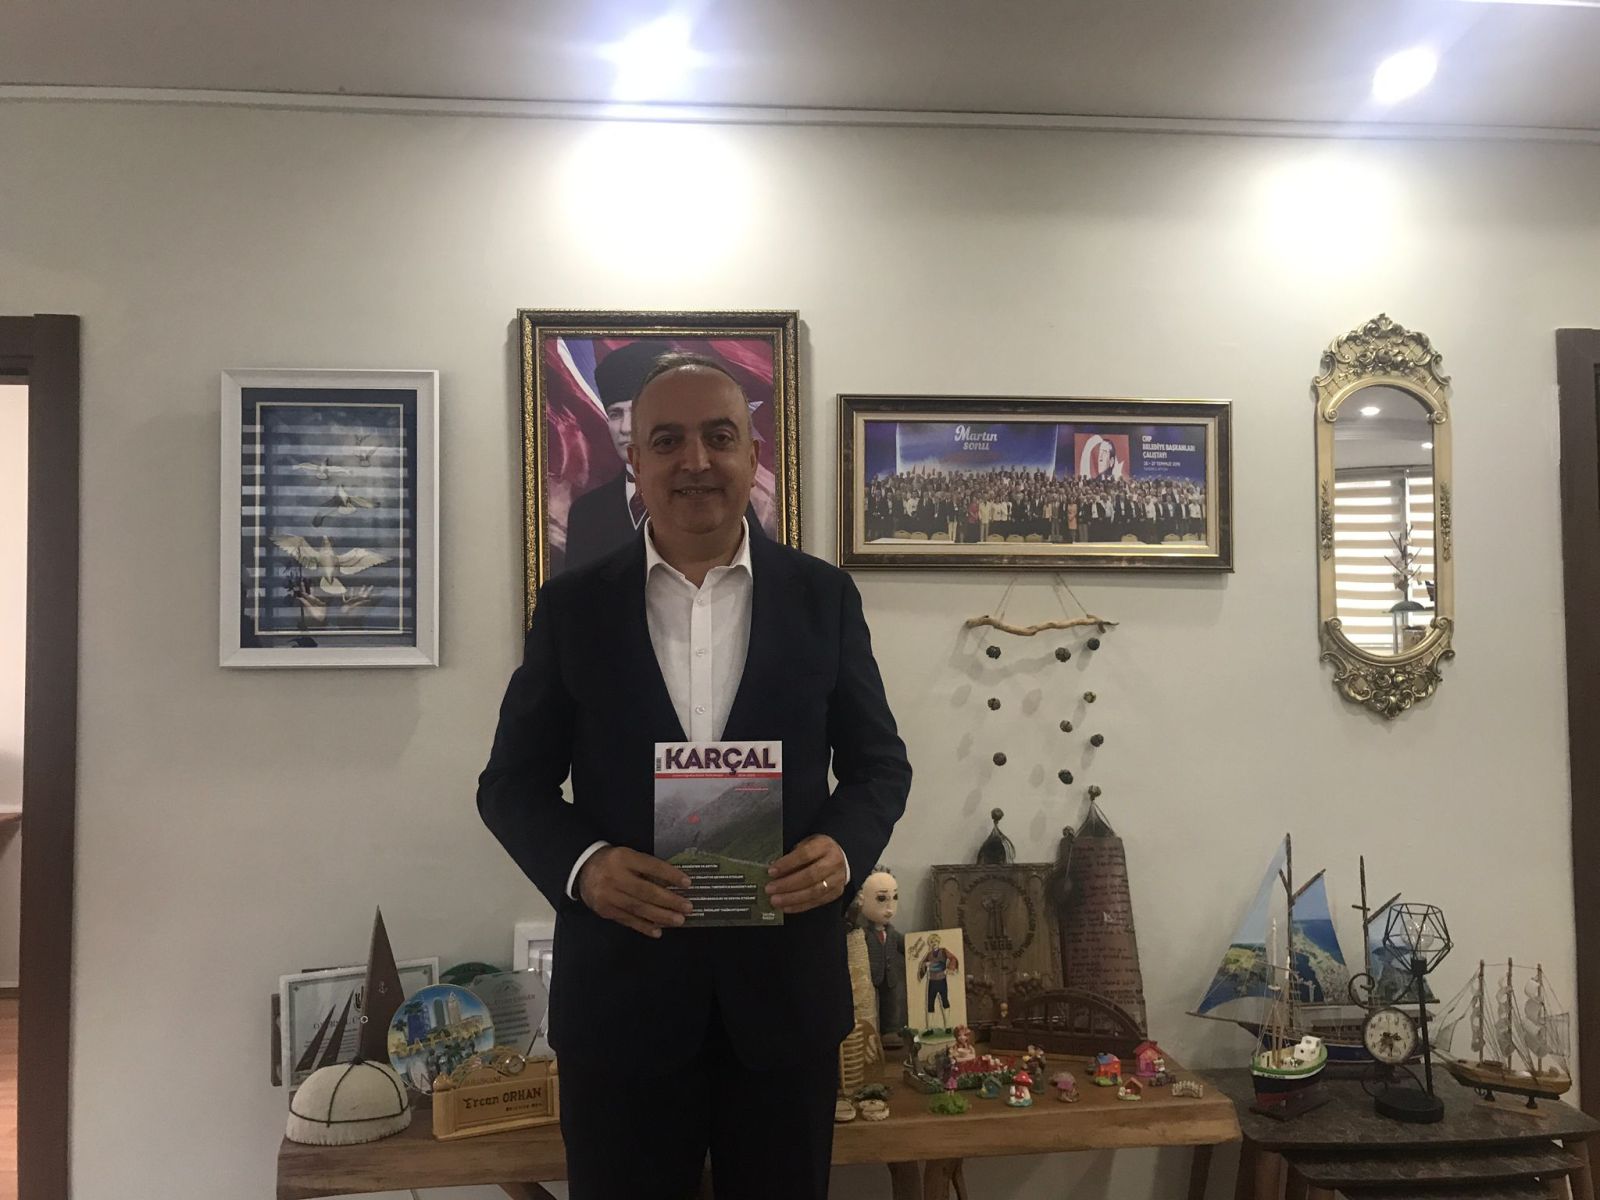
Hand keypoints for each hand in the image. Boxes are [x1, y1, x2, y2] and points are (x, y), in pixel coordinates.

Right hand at [576, 846, 692, 938]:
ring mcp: (609, 896)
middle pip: (646, 891)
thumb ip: (646, 867)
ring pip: (639, 908)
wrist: (583, 870)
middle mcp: (615, 877)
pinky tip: (658, 930)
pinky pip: (628, 920)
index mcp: (623, 858)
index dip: (670, 875)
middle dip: (669, 901)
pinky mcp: (605, 911)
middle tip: (688, 907)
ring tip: (679, 920)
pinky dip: (644, 926)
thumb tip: (673, 883)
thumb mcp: (628, 856)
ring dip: (661, 916)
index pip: (651, 866)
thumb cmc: (612, 862)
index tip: (687, 883)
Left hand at [765, 834, 846, 913]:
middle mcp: (834, 862)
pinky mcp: (836, 893)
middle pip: (810, 876)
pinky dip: (799, 906)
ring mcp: (837, 879)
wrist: (840, 858)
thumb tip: (774, 871)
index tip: (771, 871)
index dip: (787, 864)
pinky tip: (786, 907)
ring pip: (814, 892)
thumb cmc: (817, 851)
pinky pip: (816, 902)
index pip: (805, 855)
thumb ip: (792, 856)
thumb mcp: (806, 844)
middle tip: (770, 889)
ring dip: (791, 898)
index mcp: (824, 845)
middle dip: (787, 884)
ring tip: (775, 900)